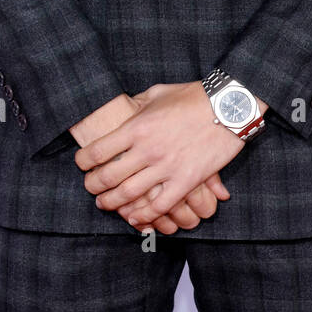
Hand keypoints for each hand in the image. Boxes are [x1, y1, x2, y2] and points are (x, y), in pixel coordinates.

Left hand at [75, 81, 248, 225]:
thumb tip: (123, 108)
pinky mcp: (186, 181)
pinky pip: (160, 206)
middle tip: (90, 188)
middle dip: (93, 187)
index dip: (83, 162)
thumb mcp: (157, 93)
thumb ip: (137, 104)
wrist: (229, 106)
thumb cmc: (193, 96)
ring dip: (112, 203)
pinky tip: (134, 217)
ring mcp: (166, 168)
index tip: (81, 165)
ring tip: (105, 204)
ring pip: (129, 195)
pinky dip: (143, 215)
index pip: (97, 151)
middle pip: (108, 177)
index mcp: (137, 127)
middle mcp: (147, 150)